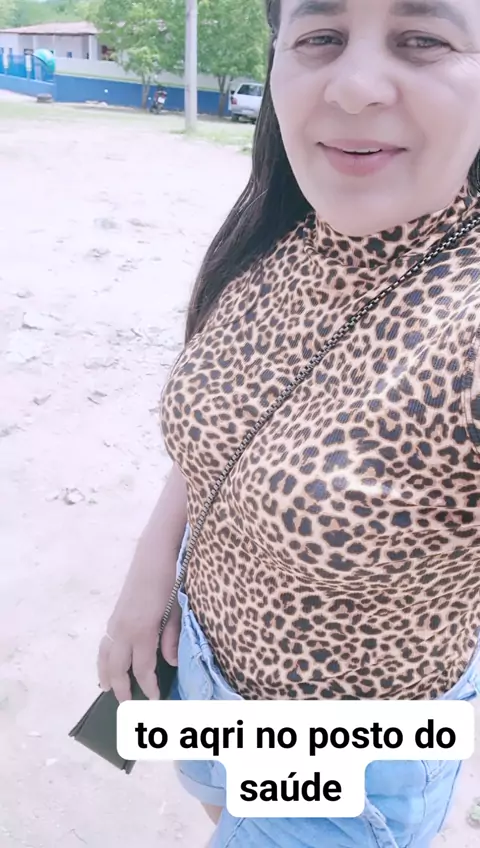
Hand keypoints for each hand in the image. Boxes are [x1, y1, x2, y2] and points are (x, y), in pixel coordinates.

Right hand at [97, 570, 180, 702]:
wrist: (154, 553)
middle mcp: (124, 629)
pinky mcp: (115, 614)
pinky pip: (105, 643)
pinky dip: (104, 657)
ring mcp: (116, 621)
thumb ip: (173, 638)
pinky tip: (108, 662)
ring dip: (106, 674)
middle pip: (117, 668)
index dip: (148, 687)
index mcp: (142, 631)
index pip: (143, 669)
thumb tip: (171, 663)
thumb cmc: (171, 580)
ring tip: (107, 689)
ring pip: (105, 655)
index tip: (155, 701)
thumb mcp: (177, 611)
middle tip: (128, 706)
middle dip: (121, 688)